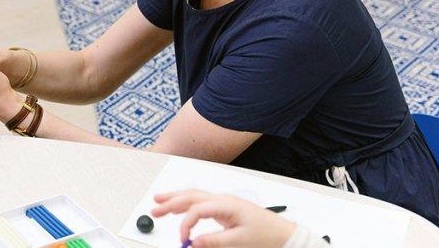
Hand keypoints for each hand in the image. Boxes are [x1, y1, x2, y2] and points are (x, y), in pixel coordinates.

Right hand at [151, 190, 295, 247]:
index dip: (186, 224)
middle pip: (191, 196)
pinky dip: (187, 204)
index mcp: (226, 205)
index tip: (184, 239)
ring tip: (159, 202)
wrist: (284, 234)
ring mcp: (223, 203)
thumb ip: (214, 241)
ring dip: (176, 199)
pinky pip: (201, 202)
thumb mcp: (240, 242)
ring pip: (194, 196)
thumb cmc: (267, 235)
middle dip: (171, 202)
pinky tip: (180, 208)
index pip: (197, 210)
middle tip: (155, 209)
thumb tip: (193, 242)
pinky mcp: (225, 209)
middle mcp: (223, 200)